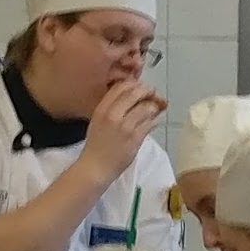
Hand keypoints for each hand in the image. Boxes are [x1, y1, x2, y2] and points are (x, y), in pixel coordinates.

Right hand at [76, 75, 167, 189]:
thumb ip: (112, 108)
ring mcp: (125, 126)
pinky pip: (150, 123)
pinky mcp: (135, 138)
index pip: (121, 86)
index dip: (134, 84)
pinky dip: (153, 121)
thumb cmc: (97, 145)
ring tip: (153, 111)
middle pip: (135, 92)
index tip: (139, 88)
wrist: (95, 167)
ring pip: (146, 107)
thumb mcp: (98, 121)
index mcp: (102, 108)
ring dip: (153, 107)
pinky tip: (152, 123)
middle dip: (147, 91)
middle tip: (152, 95)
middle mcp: (113, 114)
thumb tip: (132, 97)